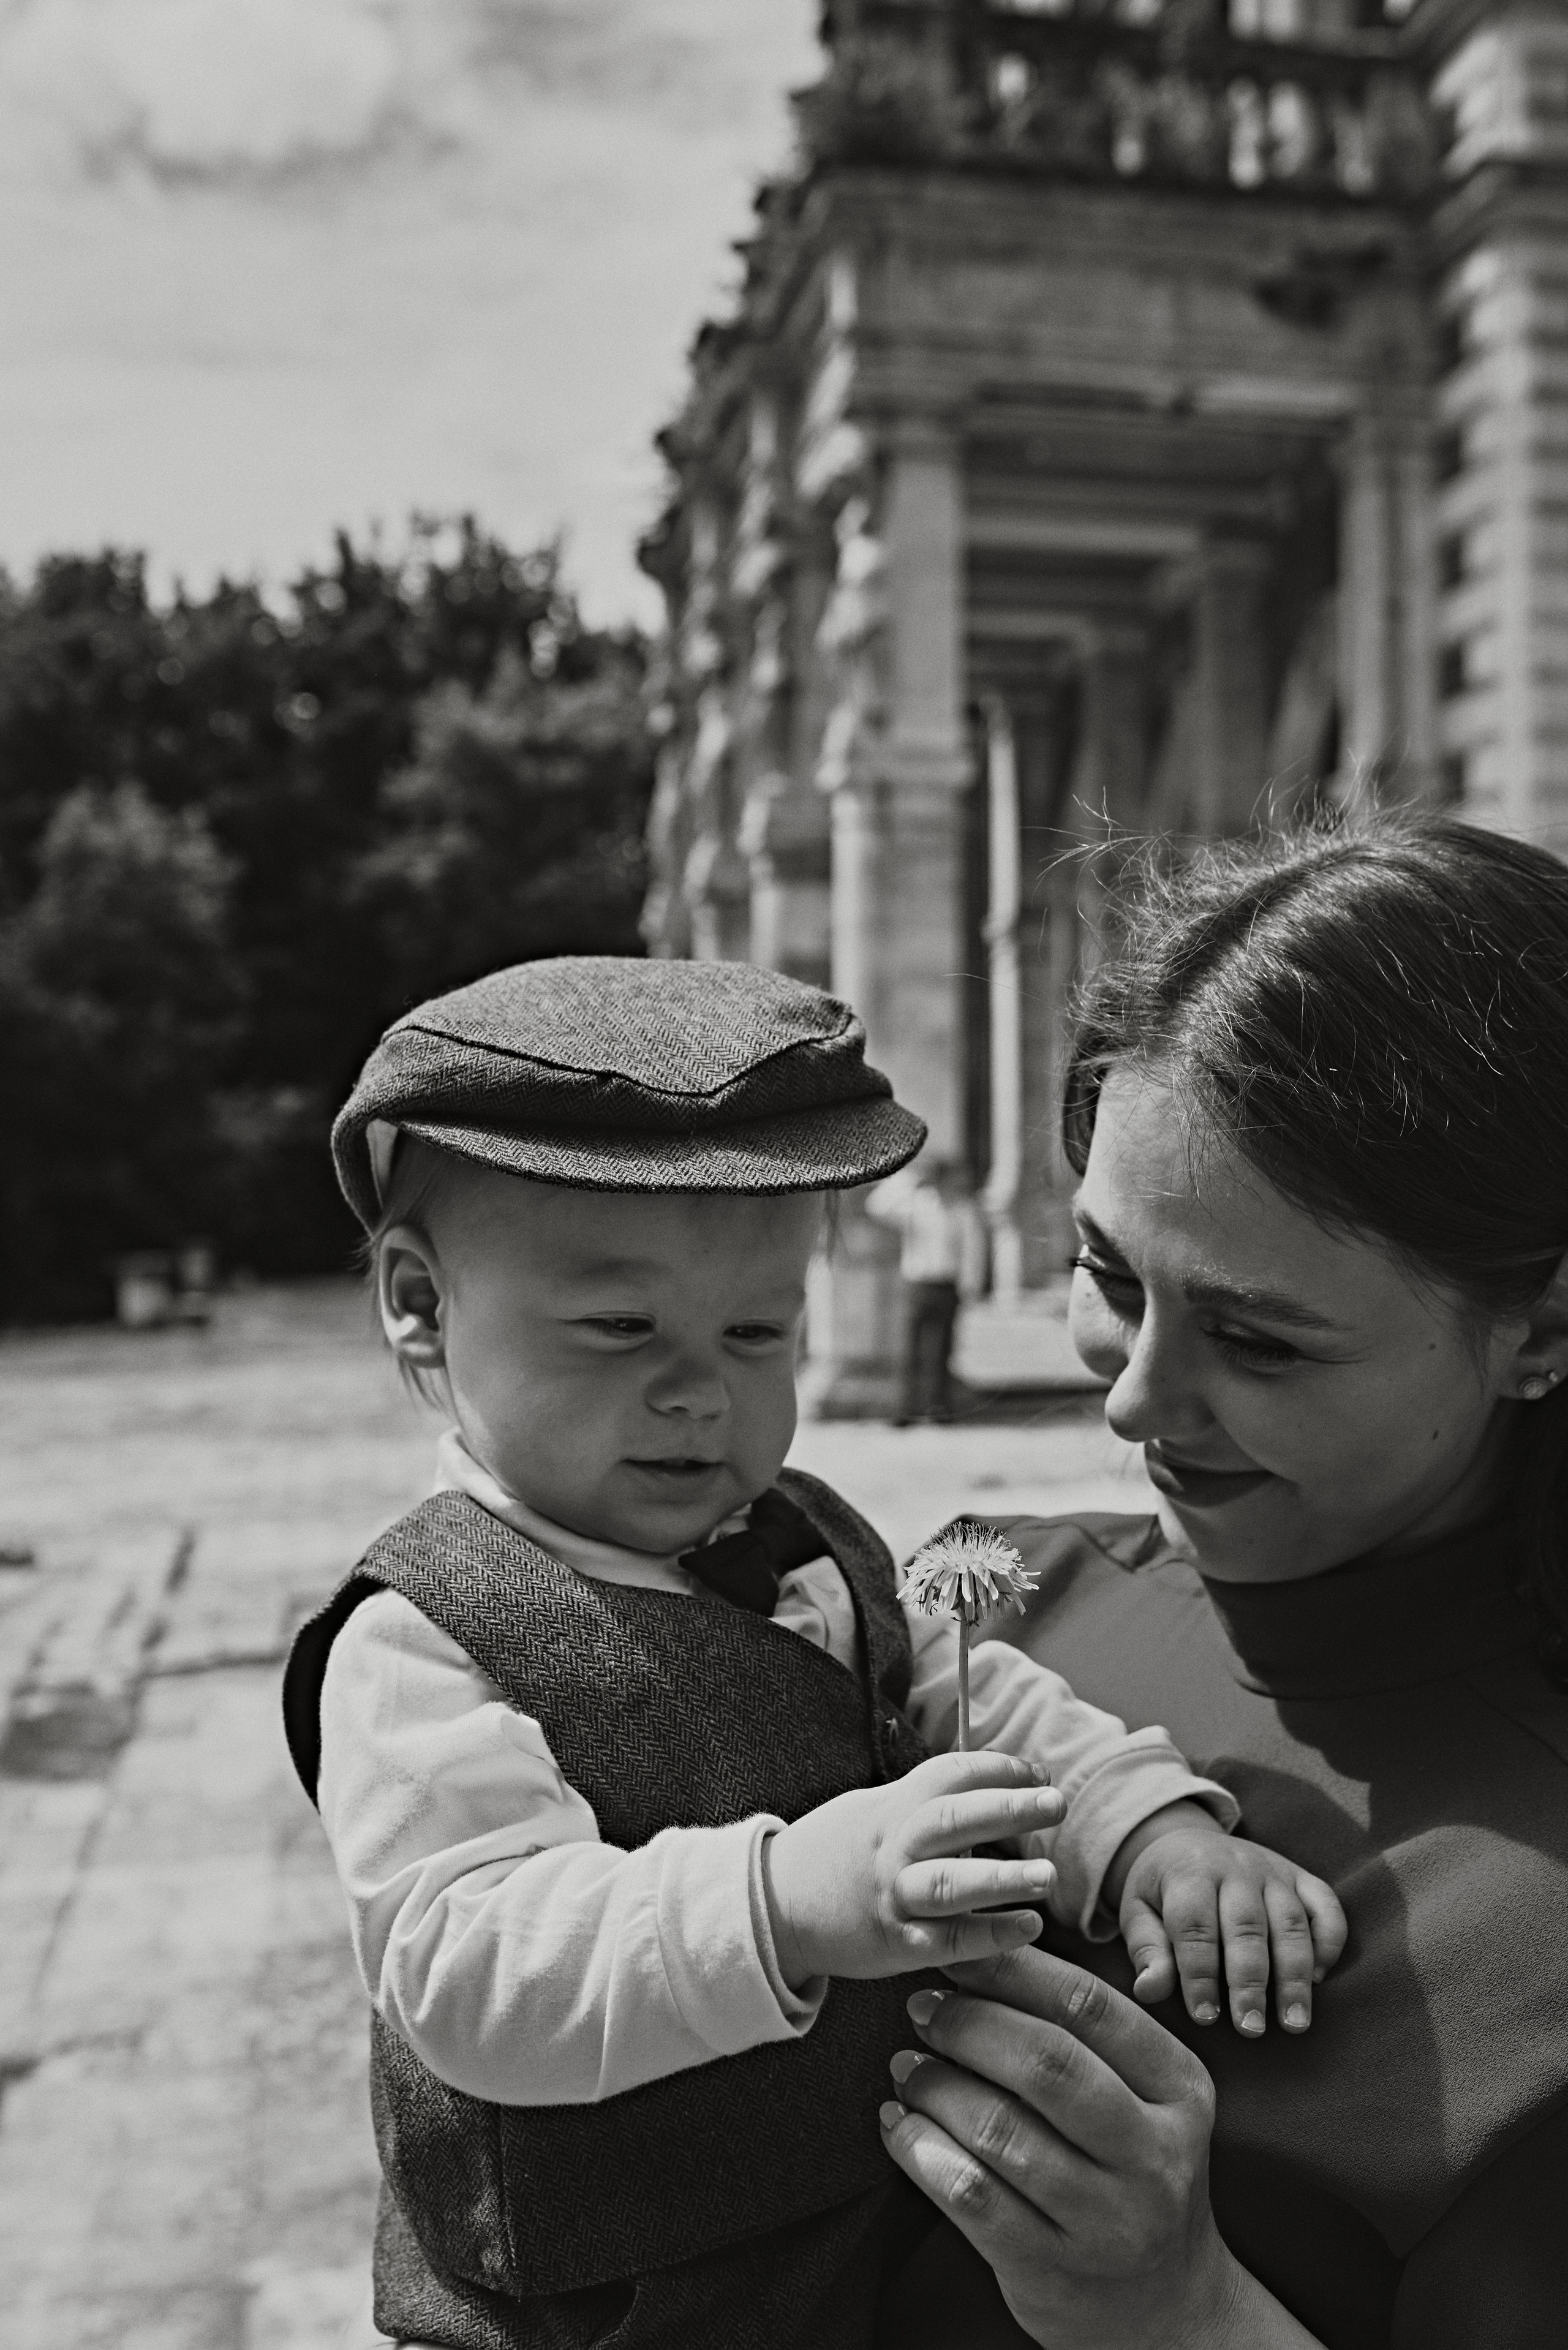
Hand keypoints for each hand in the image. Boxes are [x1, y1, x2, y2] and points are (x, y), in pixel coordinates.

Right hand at [760, 1751, 1064, 1989]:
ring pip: (949, 1883)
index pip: (949, 1775)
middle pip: (953, 1820)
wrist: (774, 1906)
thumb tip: (999, 1784)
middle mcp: (894, 1847)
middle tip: (1057, 1803)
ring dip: (1000, 1877)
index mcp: (893, 1807)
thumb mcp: (876, 1810)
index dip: (997, 1769)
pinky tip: (1027, 1928)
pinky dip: (988, 1936)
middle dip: (1008, 1809)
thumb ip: (930, 1801)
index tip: (1040, 1772)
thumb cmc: (839, 1853)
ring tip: (1048, 1874)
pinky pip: (945, 1941)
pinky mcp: (893, 1945)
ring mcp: (893, 1897)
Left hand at [879, 1948, 1325, 2348]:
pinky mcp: (1053, 2267)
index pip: (1089, 2006)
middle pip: (1046, 2063)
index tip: (956, 1954)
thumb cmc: (1132, 2168)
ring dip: (936, 2087)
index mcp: (1180, 2090)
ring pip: (1001, 2131)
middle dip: (968, 2024)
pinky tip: (898, 2124)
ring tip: (906, 2065)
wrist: (1163, 2305)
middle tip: (921, 2007)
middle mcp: (1154, 2154)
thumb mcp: (1143, 2098)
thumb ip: (1083, 2034)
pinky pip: (971, 2197)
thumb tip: (979, 1956)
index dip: (1012, 1970)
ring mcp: (1107, 2219)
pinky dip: (920, 2151)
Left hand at [1105, 1804, 1347, 2036]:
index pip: (1195, 1926)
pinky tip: (1320, 1978)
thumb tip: (1148, 1991)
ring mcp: (1273, 1869)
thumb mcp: (1139, 1913)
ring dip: (1294, 1974)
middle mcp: (1235, 1867)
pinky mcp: (1301, 1876)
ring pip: (1290, 1921)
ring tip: (1294, 2023)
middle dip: (1250, 1981)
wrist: (1189, 1840)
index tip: (1206, 2018)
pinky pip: (1326, 1904)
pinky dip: (1330, 1940)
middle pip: (1246, 1925)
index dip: (1200, 1974)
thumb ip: (1147, 1950)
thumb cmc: (1163, 1892)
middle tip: (1251, 2029)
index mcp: (1188, 1872)